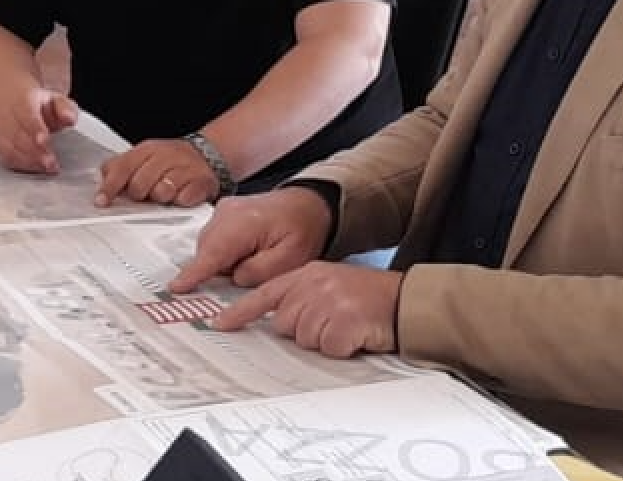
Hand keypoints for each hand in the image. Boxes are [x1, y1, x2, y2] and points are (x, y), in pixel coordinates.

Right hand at [0, 86, 79, 173]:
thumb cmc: (38, 104)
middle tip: (51, 164)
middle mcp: (8, 116)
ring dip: (28, 161)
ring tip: (47, 169)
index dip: (35, 129)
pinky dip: (20, 166)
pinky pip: (6, 157)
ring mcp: (1, 132)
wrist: (9, 101)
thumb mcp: (55, 99)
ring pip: (9, 148)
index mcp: (23, 102)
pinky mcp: (0, 145)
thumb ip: (65, 109)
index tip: (44, 141)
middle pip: (18, 135)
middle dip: (35, 152)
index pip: (27, 116)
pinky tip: (36, 169)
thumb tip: (69, 119)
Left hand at [95, 139, 216, 206]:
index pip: (122, 167)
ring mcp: (185, 168)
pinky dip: (180, 201)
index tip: (101, 201)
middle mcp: (165, 156)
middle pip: (140, 185)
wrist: (207, 154)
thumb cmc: (169, 161)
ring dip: (161, 198)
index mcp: (147, 149)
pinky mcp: (202, 182)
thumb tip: (102, 182)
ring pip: (162, 192)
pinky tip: (182, 195)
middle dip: (139, 195)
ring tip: (165, 193)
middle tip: (146, 194)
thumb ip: (121, 168)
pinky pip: (184, 199)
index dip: (109, 187)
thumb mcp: (143, 157)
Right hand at [168, 187, 332, 292]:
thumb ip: (260, 271)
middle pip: (208, 252)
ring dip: (223, 260)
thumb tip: (234, 278)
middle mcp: (227, 212)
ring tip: (256, 256)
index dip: (194, 273)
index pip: (213, 253)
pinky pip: (213, 239)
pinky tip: (247, 250)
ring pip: (209, 246)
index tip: (177, 287)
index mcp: (245, 222)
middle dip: (220, 270)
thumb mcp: (292, 258)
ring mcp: (222, 210)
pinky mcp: (221, 213)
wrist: (306, 203)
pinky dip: (224, 251)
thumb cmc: (302, 228)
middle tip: (255, 269)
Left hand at [207, 261, 402, 358]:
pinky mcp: (344, 321)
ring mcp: (329, 301)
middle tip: (331, 322)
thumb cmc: (366, 298)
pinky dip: (342, 348)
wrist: (403, 300)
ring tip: (346, 326)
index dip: (240, 312)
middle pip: (285, 325)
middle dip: (305, 331)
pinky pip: (328, 348)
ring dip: (325, 340)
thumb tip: (278, 323)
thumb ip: (301, 298)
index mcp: (306, 274)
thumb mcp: (329, 286)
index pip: (264, 295)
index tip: (219, 325)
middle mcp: (313, 284)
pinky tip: (355, 335)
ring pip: (305, 339)